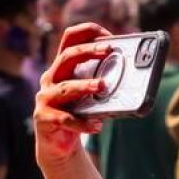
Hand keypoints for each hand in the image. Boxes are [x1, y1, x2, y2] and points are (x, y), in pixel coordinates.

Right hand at [34, 23, 112, 170]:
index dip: (86, 32)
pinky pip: (65, 119)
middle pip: (66, 57)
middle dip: (88, 52)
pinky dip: (82, 123)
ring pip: (65, 87)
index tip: (108, 36)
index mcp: (63, 68)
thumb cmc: (79, 115)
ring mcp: (45, 98)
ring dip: (85, 85)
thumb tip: (135, 79)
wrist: (59, 145)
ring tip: (103, 86)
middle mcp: (51, 79)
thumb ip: (104, 86)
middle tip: (109, 51)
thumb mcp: (91, 97)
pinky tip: (97, 126)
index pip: (69, 39)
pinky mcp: (44, 118)